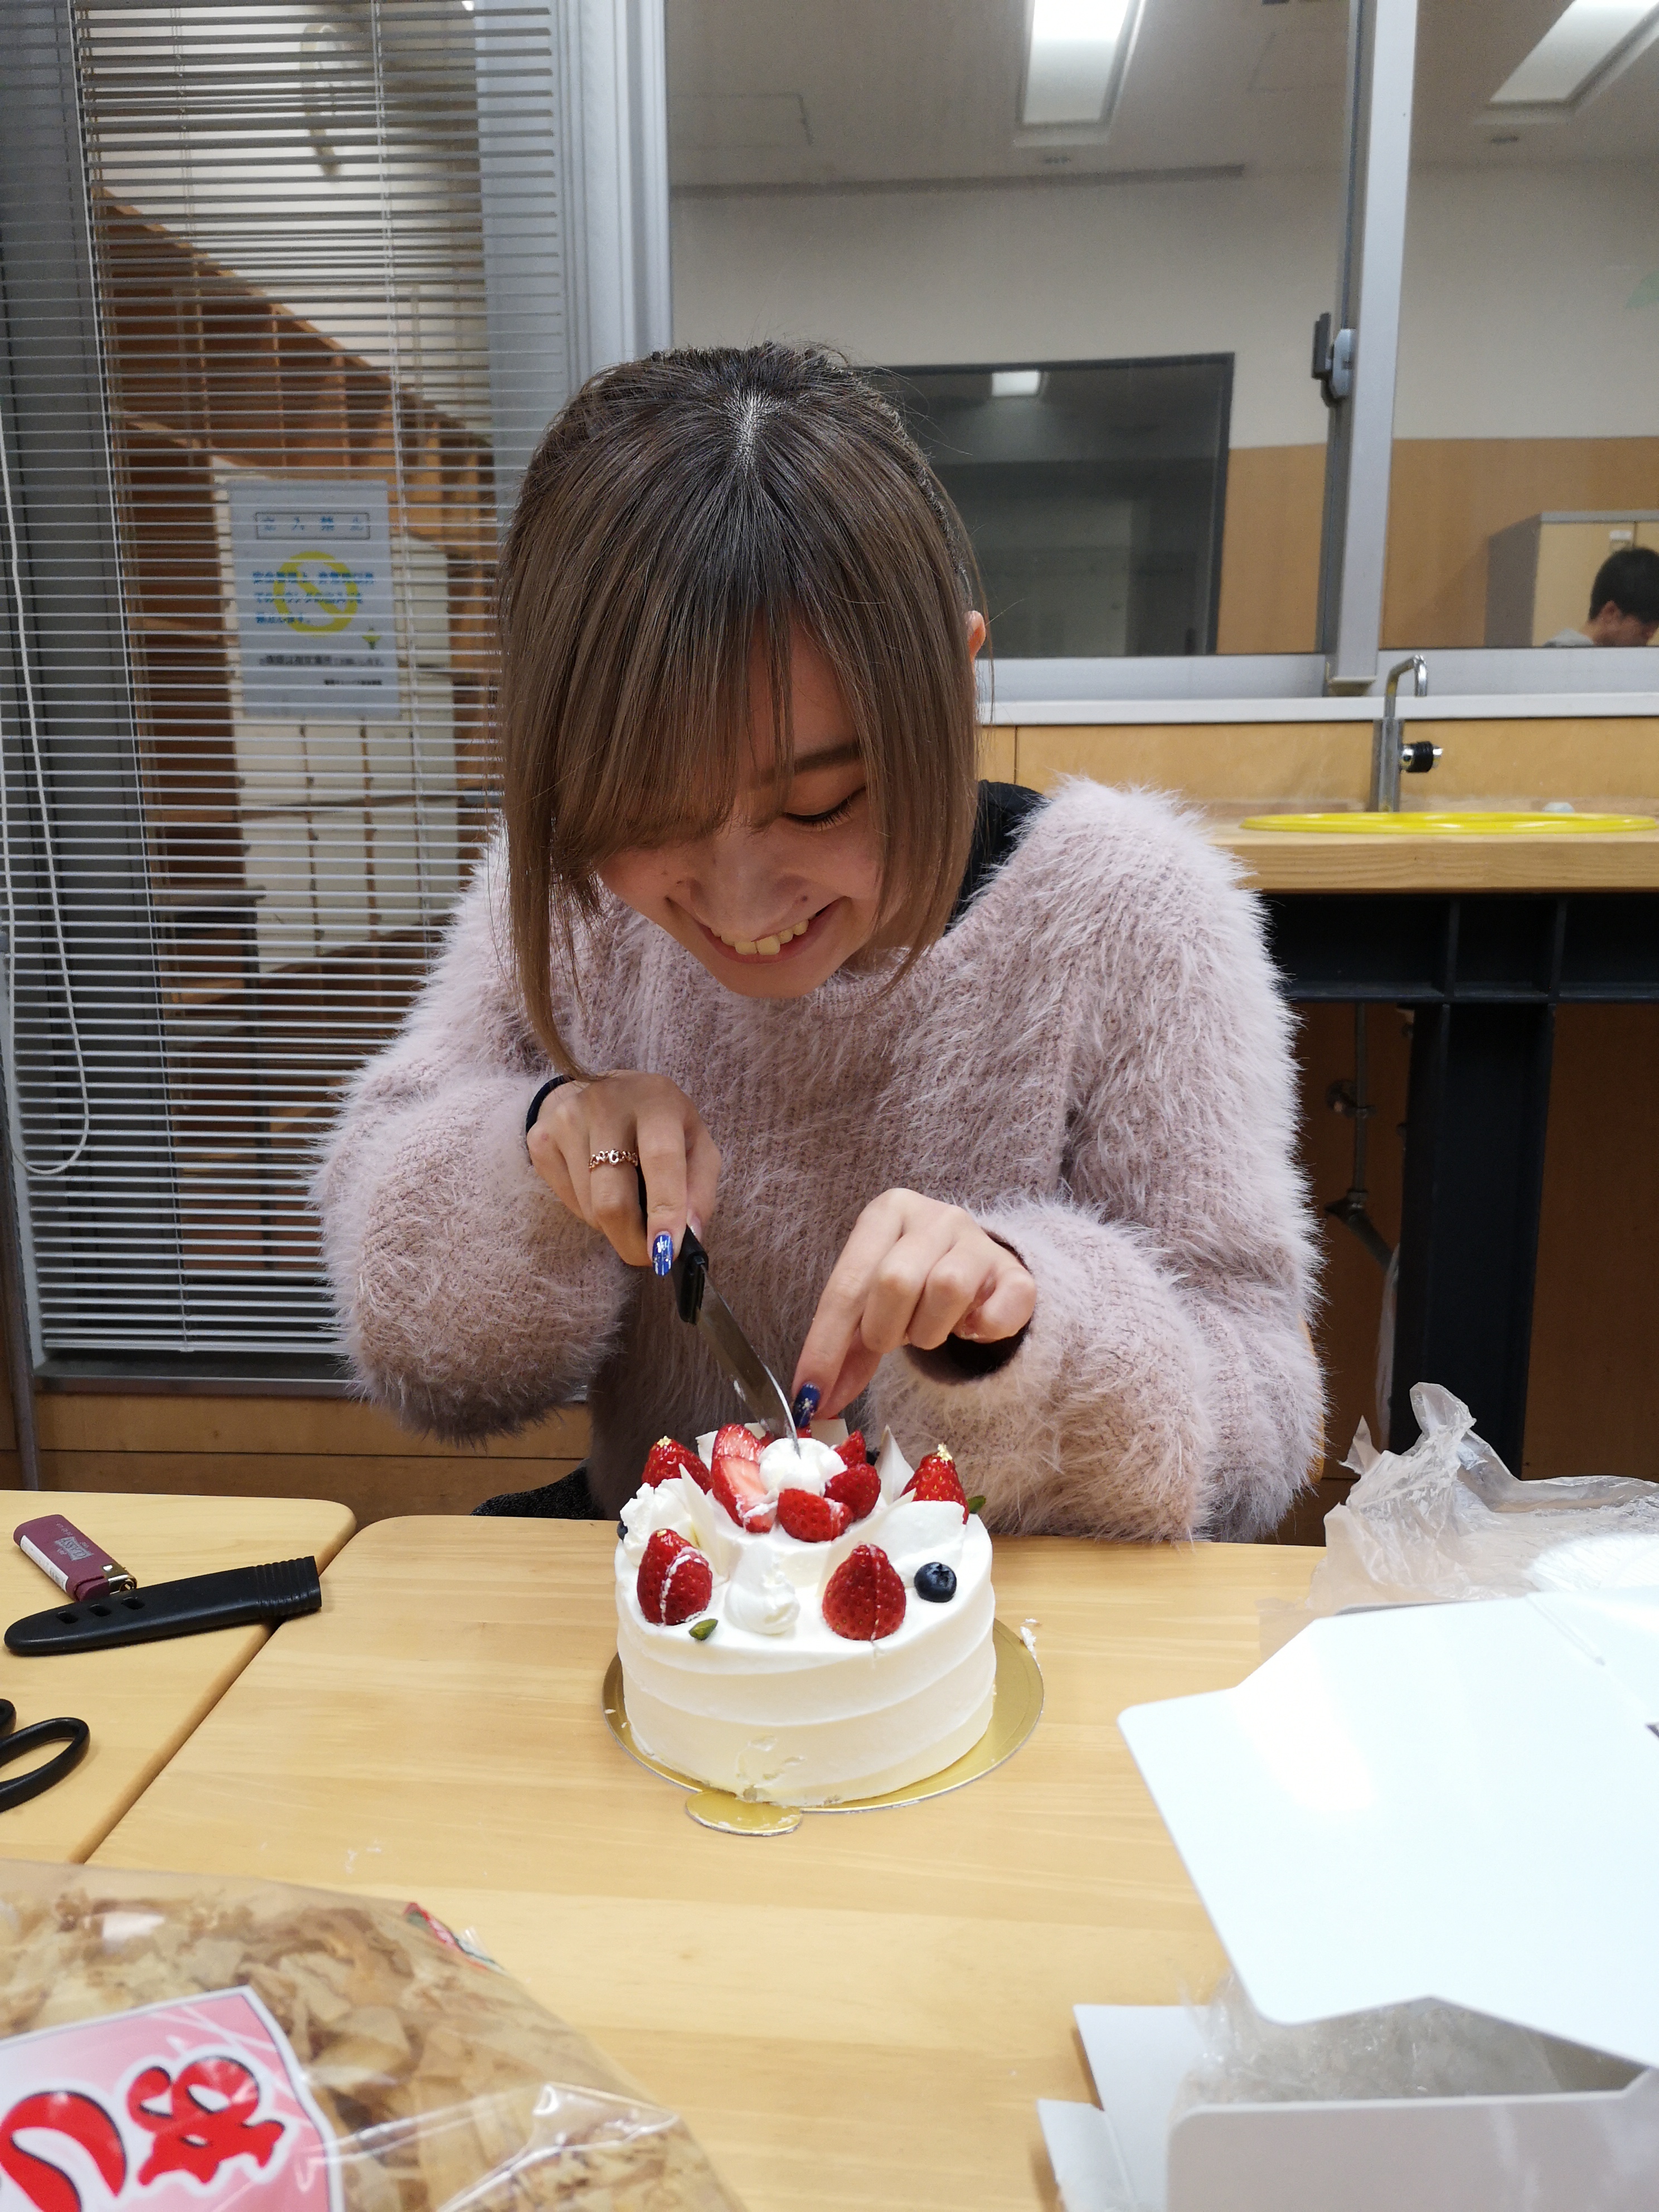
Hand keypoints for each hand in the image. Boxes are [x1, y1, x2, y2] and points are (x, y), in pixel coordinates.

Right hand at [527, 1071, 720, 1268]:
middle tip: (650, 1255)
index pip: (660, 1159)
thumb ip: (700, 1189)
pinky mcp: (541, 1140)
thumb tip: (689, 1234)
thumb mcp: (696, 1145)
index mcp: (656, 1101)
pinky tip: (600, 1185)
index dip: (664, 1210)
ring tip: (628, 1198)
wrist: (607, 1094)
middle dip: (633, 1241)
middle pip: (612, 1198)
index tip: (665, 1251)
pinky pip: (568, 1202)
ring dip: (614, 1224)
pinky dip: (589, 1211)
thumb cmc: (661, 1126)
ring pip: (590, 1209)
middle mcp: (605, 1104)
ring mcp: (566, 1121)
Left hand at [792, 1189, 1036, 1416]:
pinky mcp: (1016, 1272)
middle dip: (884, 1330)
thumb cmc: (913, 1285)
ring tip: (927, 1328)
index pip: (848, 1283)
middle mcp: (934, 1216)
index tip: (810, 1392)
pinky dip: (980, 1332)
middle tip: (888, 1340)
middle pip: (896, 1281)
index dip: (826, 1344)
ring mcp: (979, 1240)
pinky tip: (970, 1327)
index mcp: (887, 1213)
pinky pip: (998, 1312)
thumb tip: (814, 1400)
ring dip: (928, 1330)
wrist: (976, 1270)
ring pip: (947, 1289)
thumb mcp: (870, 1306)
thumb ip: (843, 1348)